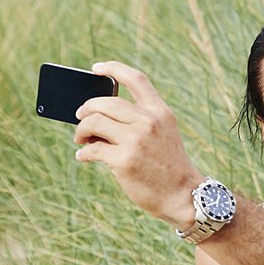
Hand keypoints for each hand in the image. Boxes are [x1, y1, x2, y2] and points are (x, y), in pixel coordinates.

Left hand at [73, 61, 202, 228]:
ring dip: (81, 129)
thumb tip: (98, 115)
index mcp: (160, 113)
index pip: (136, 79)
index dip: (113, 68)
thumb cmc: (168, 167)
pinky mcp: (124, 160)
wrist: (183, 196)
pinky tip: (84, 157)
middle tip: (80, 117)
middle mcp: (149, 122)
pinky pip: (92, 150)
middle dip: (86, 109)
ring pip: (94, 122)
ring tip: (81, 139)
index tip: (96, 69)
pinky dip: (84, 153)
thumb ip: (140, 121)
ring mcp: (136, 141)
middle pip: (105, 102)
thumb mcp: (163, 135)